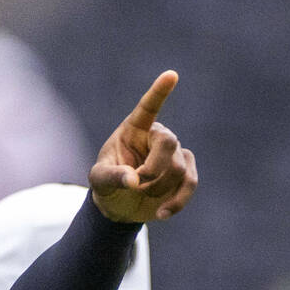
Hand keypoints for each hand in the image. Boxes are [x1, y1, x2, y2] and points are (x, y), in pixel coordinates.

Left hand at [90, 70, 197, 222]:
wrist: (119, 206)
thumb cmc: (106, 185)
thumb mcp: (99, 181)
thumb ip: (112, 177)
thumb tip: (134, 180)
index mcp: (135, 129)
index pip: (148, 107)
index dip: (159, 92)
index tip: (171, 75)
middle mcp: (157, 136)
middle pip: (169, 143)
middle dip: (153, 169)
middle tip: (136, 183)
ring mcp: (174, 154)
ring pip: (178, 168)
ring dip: (157, 188)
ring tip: (141, 193)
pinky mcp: (185, 174)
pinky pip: (190, 184)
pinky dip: (177, 202)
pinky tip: (162, 213)